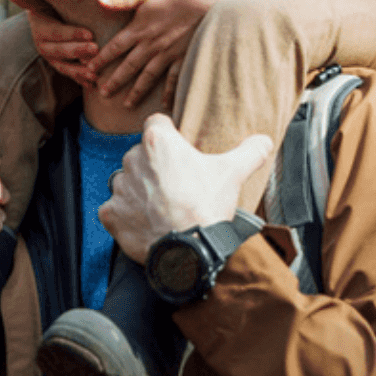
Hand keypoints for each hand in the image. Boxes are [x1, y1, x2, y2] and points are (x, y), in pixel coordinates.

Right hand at [7, 0, 96, 83]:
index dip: (71, 33)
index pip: (55, 32)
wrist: (57, 11)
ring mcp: (51, 58)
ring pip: (64, 67)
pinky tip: (93, 84)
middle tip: (96, 50)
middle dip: (78, 51)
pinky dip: (81, 81)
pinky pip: (70, 75)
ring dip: (79, 72)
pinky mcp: (61, 65)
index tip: (90, 34)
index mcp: (39, 27)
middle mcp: (42, 45)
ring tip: (95, 75)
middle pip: (59, 51)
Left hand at [90, 0, 255, 103]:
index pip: (115, 47)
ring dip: (137, 91)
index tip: (89, 69)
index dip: (101, 59)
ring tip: (127, 105)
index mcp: (139, 29)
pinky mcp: (184, 56)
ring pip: (148, 76)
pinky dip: (169, 92)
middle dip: (115, 81)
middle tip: (103, 94)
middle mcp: (151, 44)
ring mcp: (168, 53)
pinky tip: (164, 104)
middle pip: (129, 66)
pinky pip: (174, 78)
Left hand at [98, 113, 273, 262]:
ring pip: (128, 182)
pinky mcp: (110, 214)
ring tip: (163, 208)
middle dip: (155, 167)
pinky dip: (127, 216)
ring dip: (141, 191)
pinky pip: (115, 209)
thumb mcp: (233, 173)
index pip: (157, 123)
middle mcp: (132, 159)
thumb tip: (265, 140)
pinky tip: (147, 224)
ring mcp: (119, 188)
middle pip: (142, 154)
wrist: (188, 253)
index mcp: (158, 141)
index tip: (179, 152)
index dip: (169, 136)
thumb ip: (250, 151)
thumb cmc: (207, 207)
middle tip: (177, 186)